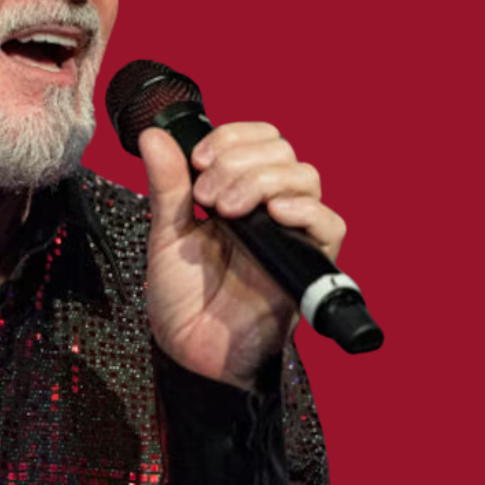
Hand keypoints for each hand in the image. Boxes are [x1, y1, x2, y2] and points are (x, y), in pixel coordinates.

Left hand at [141, 123, 345, 390]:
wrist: (189, 349)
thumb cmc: (182, 297)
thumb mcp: (167, 232)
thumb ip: (166, 184)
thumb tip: (153, 135)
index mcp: (239, 193)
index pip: (260, 139)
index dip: (232, 137)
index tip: (198, 159)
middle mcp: (270, 208)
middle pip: (282, 152)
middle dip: (238, 162)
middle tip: (206, 198)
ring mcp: (290, 234)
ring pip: (305, 178)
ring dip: (261, 181)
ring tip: (223, 212)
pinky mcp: (307, 265)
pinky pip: (331, 225)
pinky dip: (305, 210)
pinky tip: (272, 214)